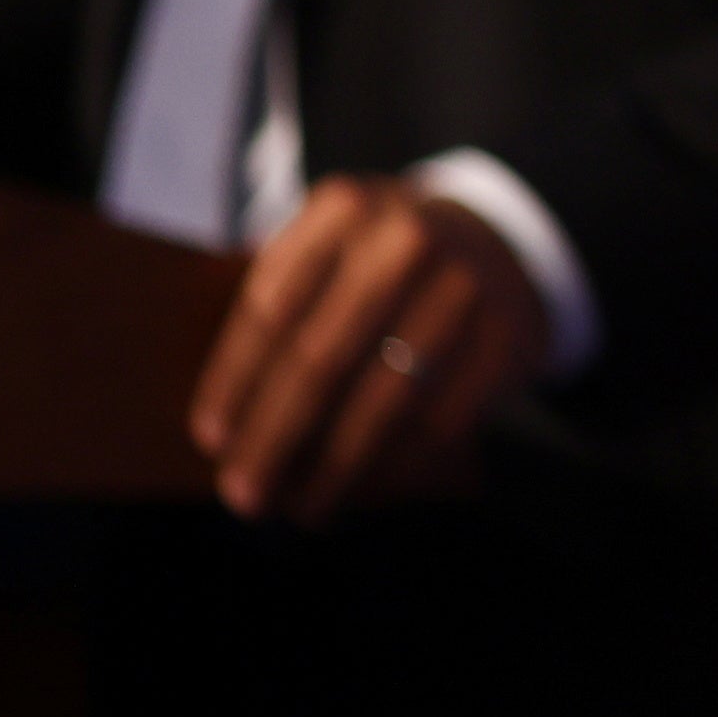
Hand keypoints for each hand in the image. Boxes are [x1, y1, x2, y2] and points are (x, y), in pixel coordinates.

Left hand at [193, 176, 548, 524]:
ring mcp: (464, 285)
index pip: (271, 304)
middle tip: (243, 493)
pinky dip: (396, 464)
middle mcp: (407, 239)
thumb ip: (282, 301)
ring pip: (382, 397)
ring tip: (302, 508)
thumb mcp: (333, 244)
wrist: (503, 238)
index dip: (234, 379)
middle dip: (273, 435)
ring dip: (334, 465)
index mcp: (345, 208)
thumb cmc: (382, 259)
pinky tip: (365, 488)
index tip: (211, 439)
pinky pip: (439, 418)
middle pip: (319, 356)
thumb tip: (225, 421)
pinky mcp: (506, 334)